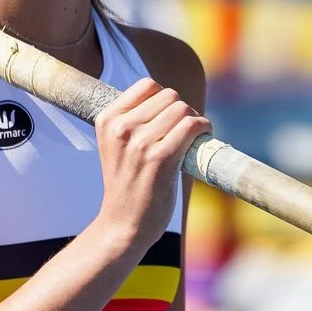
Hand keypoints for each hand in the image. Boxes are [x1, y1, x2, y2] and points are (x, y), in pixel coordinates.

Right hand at [94, 78, 210, 248]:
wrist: (123, 225)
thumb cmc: (127, 185)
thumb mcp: (117, 146)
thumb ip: (133, 121)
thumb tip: (169, 98)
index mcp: (107, 120)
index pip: (147, 85)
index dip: (166, 99)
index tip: (171, 117)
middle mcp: (121, 128)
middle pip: (169, 96)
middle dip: (183, 110)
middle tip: (185, 130)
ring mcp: (140, 143)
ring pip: (183, 109)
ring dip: (195, 120)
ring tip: (194, 137)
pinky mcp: (160, 159)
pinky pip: (192, 126)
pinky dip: (204, 128)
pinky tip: (204, 137)